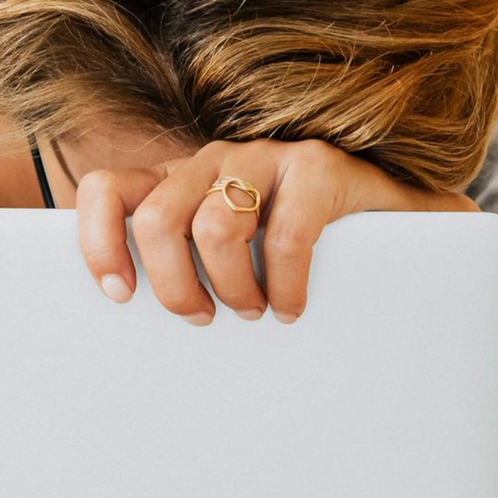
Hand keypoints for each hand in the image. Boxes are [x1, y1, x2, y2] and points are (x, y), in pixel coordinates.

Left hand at [74, 137, 476, 324]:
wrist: (400, 222)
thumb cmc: (300, 250)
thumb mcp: (231, 254)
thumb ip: (187, 269)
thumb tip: (130, 341)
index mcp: (179, 180)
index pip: (108, 190)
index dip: (98, 242)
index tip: (118, 295)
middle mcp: (214, 160)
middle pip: (156, 219)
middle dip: (172, 285)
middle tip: (200, 319)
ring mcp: (267, 156)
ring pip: (214, 225)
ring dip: (231, 288)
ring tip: (253, 314)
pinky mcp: (319, 167)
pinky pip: (285, 235)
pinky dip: (284, 286)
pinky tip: (292, 309)